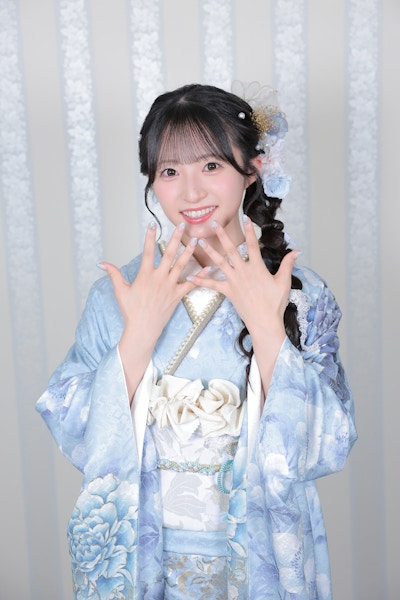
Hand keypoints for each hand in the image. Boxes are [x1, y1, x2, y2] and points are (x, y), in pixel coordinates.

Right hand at [99, 222, 198, 343]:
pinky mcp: (177, 296)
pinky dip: (199, 276)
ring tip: (196, 240)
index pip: (148, 251)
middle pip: (169, 254)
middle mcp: (159, 278)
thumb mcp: (120, 291)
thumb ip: (113, 274)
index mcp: (145, 275)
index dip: (150, 236)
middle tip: (182, 225)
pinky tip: (207, 268)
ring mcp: (169, 286)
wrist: (143, 329)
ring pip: (182, 265)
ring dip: (189, 251)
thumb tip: (101, 263)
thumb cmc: (131, 310)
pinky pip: (190, 284)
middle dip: (176, 238)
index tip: (153, 224)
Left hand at [187, 217, 298, 334]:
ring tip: (200, 241)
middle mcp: (243, 272)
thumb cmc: (275, 303)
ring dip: (209, 251)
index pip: (252, 244)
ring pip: (219, 263)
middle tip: (213, 223)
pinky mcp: (228, 292)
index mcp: (257, 267)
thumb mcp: (284, 282)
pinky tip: (190, 276)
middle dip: (222, 235)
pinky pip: (212, 285)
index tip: (245, 218)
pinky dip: (200, 281)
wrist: (264, 321)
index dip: (249, 230)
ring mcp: (234, 281)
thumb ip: (288, 264)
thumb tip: (297, 251)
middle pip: (231, 249)